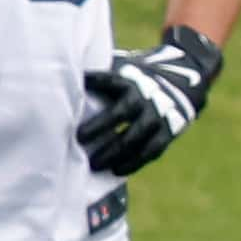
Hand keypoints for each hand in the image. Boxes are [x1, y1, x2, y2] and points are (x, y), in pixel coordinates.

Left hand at [78, 24, 222, 175]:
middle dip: (99, 127)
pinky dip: (134, 162)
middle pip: (120, 113)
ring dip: (114, 152)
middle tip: (78, 140)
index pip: (108, 81)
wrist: (182, 82)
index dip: (92, 84)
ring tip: (94, 165)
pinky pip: (150, 150)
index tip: (74, 94)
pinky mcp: (167, 132)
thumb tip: (58, 81)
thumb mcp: (120, 70)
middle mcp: (144, 96)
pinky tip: (117, 171)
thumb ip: (96, 78)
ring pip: (135, 136)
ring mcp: (157, 116)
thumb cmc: (134, 81)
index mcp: (128, 79)